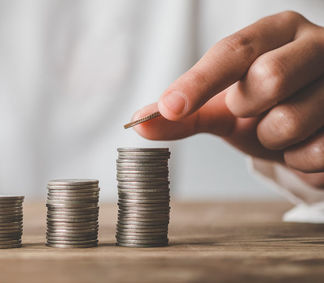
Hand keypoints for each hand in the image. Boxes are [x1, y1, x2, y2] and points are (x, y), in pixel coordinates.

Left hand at [132, 11, 323, 187]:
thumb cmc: (264, 106)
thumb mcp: (221, 106)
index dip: (198, 82)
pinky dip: (299, 160)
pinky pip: (316, 153)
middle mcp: (317, 44)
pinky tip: (305, 143)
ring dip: (272, 140)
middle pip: (267, 78)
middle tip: (253, 110)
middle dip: (248, 108)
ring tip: (282, 128)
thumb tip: (139, 124)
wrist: (314, 129)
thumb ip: (181, 113)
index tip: (170, 107)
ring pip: (289, 122)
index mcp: (277, 30)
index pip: (232, 51)